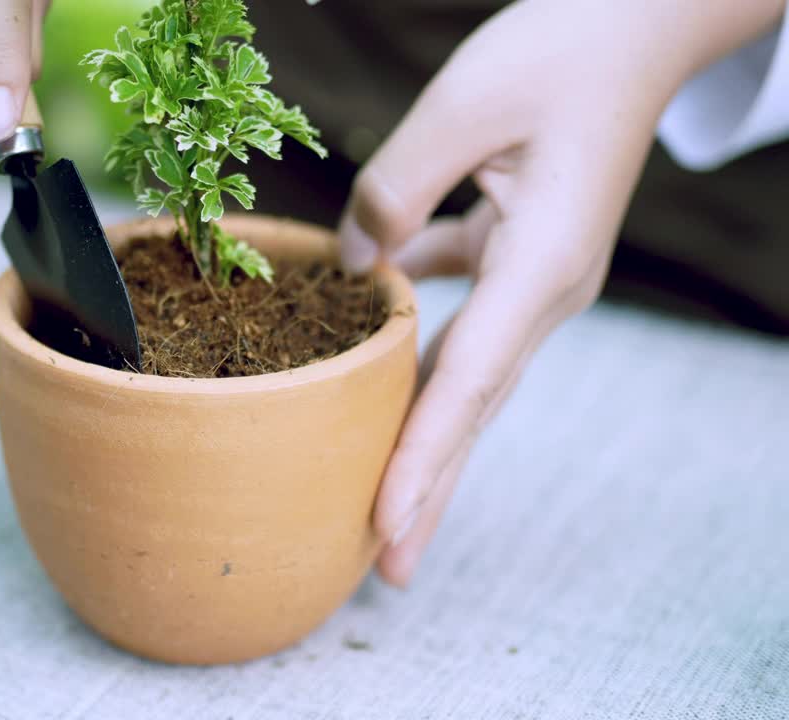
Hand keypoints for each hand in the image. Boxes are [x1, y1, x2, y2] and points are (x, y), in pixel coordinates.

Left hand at [339, 0, 785, 587]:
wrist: (636, 26)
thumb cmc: (560, 50)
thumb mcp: (462, 104)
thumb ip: (393, 190)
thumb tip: (350, 265)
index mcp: (543, 263)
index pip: (467, 382)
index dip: (421, 460)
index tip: (385, 530)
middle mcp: (547, 291)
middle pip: (474, 409)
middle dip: (431, 490)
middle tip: (387, 571)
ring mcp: (539, 281)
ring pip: (465, 376)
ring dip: (421, 437)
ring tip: (379, 504)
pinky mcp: (523, 259)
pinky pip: (461, 321)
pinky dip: (416, 351)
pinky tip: (365, 354)